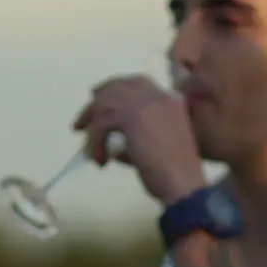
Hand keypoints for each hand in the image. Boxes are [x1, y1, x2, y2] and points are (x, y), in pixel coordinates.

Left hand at [72, 74, 204, 203]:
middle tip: (83, 120)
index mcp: (171, 100)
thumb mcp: (161, 143)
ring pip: (105, 104)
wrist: (183, 184)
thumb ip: (139, 132)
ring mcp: (146, 104)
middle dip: (97, 101)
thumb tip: (110, 138)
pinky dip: (96, 142)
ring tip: (89, 149)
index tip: (99, 99)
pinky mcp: (132, 117)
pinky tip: (101, 161)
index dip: (116, 88)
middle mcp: (159, 96)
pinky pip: (102, 123)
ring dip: (93, 127)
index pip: (139, 82)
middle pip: (118, 87)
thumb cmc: (176, 173)